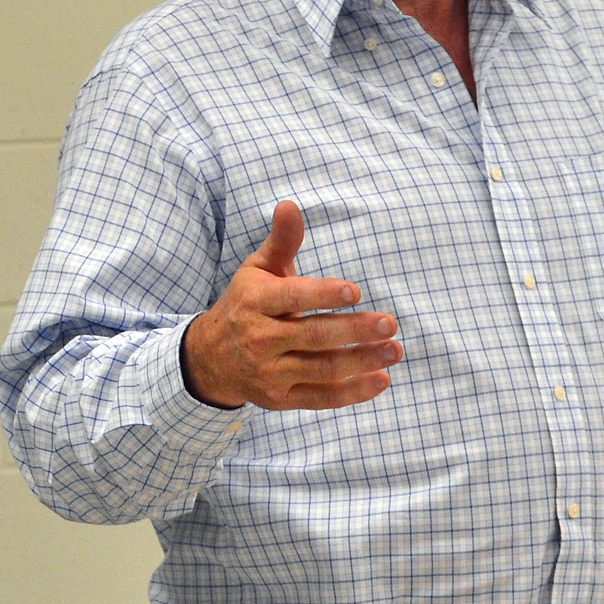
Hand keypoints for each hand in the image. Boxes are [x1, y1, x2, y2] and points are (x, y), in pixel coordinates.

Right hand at [181, 200, 401, 409]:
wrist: (210, 359)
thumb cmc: (245, 304)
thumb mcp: (257, 270)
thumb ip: (282, 241)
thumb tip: (289, 205)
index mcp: (255, 302)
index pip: (292, 297)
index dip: (322, 294)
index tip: (354, 291)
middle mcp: (260, 339)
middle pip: (314, 335)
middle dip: (354, 330)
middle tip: (390, 323)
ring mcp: (271, 373)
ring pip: (322, 368)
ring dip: (362, 361)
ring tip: (394, 350)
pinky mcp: (281, 399)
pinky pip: (321, 398)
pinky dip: (353, 393)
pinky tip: (381, 380)